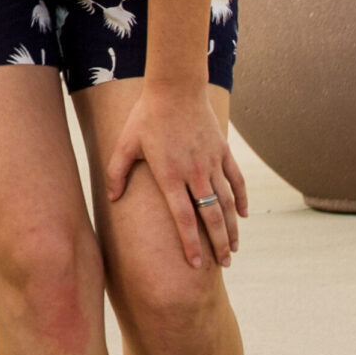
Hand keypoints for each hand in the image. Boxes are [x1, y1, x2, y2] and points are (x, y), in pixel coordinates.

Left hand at [104, 82, 248, 269]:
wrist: (176, 89)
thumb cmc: (146, 116)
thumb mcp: (125, 144)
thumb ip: (118, 172)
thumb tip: (112, 198)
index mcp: (170, 176)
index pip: (184, 219)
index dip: (192, 244)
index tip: (197, 264)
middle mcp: (195, 174)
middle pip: (212, 217)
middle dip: (219, 244)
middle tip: (224, 265)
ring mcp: (212, 163)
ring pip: (228, 203)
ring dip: (233, 228)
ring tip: (233, 248)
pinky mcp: (223, 152)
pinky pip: (235, 181)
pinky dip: (241, 199)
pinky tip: (244, 215)